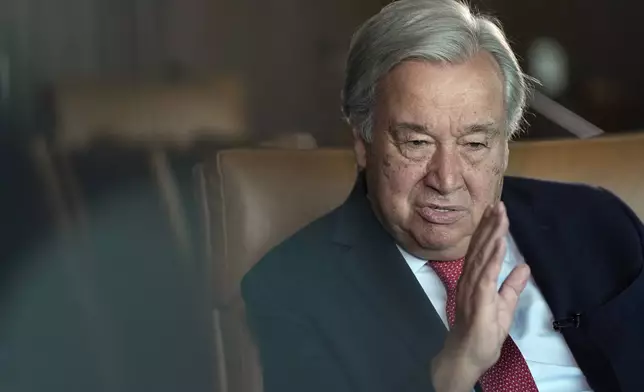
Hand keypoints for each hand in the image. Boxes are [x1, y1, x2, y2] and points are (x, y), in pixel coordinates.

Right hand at [431, 202, 530, 391]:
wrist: (468, 354)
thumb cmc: (482, 332)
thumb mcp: (504, 306)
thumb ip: (512, 286)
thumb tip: (524, 266)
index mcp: (474, 279)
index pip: (482, 249)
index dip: (489, 229)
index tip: (497, 211)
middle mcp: (469, 278)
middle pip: (480, 247)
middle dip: (490, 224)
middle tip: (498, 203)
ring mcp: (472, 287)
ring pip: (483, 255)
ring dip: (492, 233)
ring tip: (499, 215)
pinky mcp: (478, 298)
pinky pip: (486, 273)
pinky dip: (493, 256)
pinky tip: (499, 241)